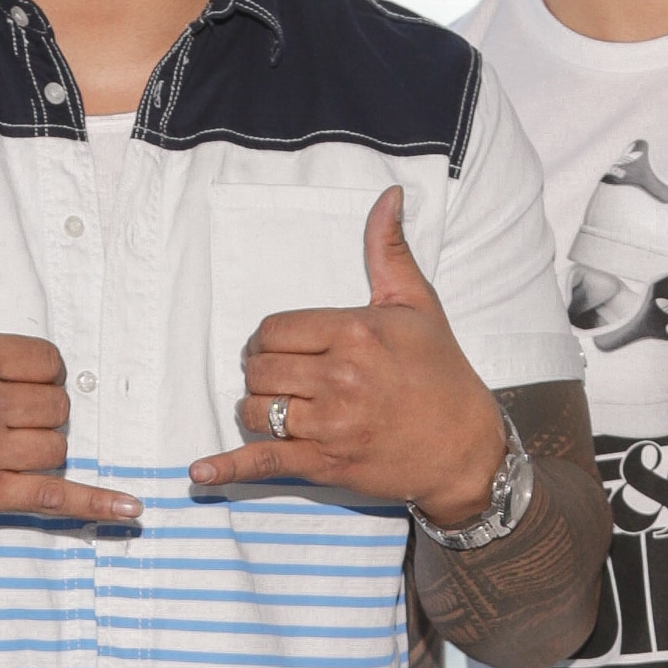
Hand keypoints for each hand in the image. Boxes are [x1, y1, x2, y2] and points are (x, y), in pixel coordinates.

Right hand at [0, 218, 141, 524]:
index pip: (48, 361)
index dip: (40, 371)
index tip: (17, 379)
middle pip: (56, 405)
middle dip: (41, 407)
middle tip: (7, 411)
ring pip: (56, 446)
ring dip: (45, 443)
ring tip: (13, 441)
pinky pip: (52, 497)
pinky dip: (93, 503)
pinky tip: (129, 509)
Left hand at [189, 186, 506, 518]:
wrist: (467, 449)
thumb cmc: (443, 373)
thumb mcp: (418, 304)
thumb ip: (389, 250)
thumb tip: (388, 196)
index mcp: (354, 332)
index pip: (273, 330)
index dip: (268, 341)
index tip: (281, 350)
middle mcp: (339, 377)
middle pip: (259, 369)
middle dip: (261, 373)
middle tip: (281, 378)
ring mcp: (330, 424)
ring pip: (255, 411)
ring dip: (256, 410)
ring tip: (277, 410)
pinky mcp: (325, 463)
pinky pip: (263, 462)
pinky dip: (228, 468)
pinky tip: (200, 471)